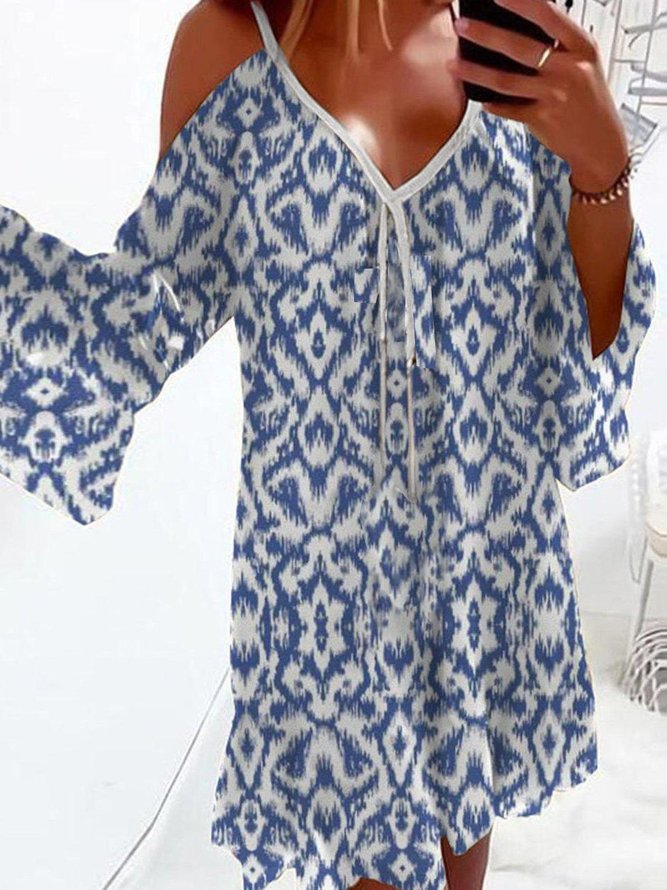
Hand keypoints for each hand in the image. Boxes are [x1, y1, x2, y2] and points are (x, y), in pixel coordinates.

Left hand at [446, 0, 628, 192]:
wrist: (601, 142)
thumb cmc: (589, 99)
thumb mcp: (584, 63)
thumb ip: (560, 46)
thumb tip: (519, 30)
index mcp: (582, 46)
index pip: (549, 15)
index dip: (521, 3)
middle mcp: (569, 68)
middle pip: (519, 47)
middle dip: (485, 34)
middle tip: (461, 25)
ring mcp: (554, 95)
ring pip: (506, 80)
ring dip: (475, 71)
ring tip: (453, 64)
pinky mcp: (542, 119)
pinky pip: (509, 109)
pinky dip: (492, 104)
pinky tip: (479, 99)